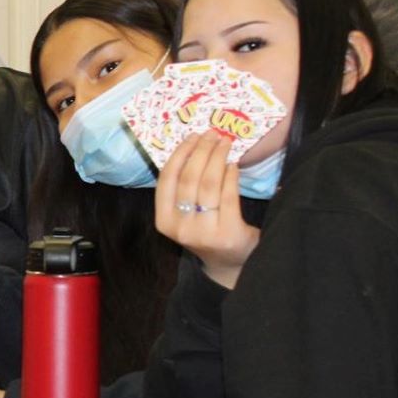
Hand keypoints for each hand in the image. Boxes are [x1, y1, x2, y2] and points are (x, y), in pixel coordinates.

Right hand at [154, 132, 258, 287]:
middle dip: (201, 151)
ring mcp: (203, 231)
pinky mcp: (227, 232)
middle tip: (212, 135)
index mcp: (163, 220)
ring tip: (225, 144)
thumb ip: (183, 190)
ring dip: (217, 158)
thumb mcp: (185, 215)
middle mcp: (180, 227)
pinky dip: (231, 176)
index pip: (167, 180)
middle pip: (189, 179)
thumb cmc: (206, 231)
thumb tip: (193, 147)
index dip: (179, 154)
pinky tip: (233, 165)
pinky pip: (228, 196)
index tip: (192, 137)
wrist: (228, 262)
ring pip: (208, 185)